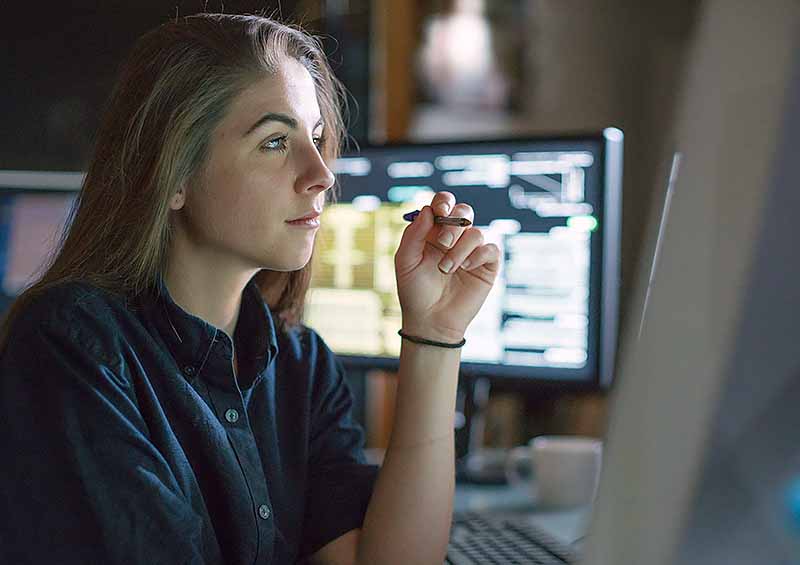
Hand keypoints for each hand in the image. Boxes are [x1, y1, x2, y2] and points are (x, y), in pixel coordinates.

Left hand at [394, 192, 500, 342]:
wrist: (430, 320)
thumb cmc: (415, 291)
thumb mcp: (405, 261)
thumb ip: (414, 234)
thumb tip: (428, 210)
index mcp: (433, 232)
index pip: (443, 205)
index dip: (443, 202)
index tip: (439, 212)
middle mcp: (454, 238)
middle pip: (463, 211)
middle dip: (452, 224)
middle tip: (442, 243)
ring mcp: (471, 251)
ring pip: (475, 232)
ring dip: (459, 249)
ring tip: (446, 269)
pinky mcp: (486, 266)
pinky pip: (490, 248)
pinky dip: (477, 255)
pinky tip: (465, 268)